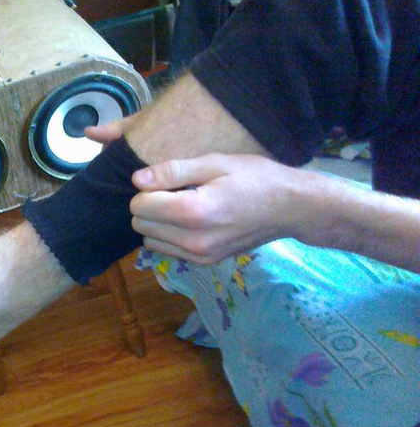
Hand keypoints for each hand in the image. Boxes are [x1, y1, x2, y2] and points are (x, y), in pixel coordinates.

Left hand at [128, 154, 304, 263]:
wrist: (291, 208)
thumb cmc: (256, 178)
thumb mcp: (215, 163)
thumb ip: (173, 172)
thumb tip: (136, 180)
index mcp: (193, 212)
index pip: (139, 206)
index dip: (147, 189)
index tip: (168, 180)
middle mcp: (192, 241)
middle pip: (140, 224)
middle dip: (149, 206)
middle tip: (175, 192)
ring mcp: (199, 256)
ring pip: (149, 241)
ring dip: (157, 223)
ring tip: (182, 207)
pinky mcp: (204, 263)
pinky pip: (166, 251)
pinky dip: (168, 236)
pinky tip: (189, 222)